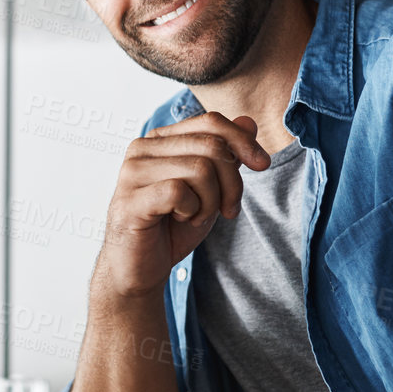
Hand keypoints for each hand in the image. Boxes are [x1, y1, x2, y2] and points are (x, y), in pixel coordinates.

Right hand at [95, 112, 270, 298]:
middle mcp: (142, 149)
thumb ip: (225, 155)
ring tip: (196, 217)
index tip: (262, 164)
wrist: (141, 269)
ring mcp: (132, 173)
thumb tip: (248, 123)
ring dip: (211, 202)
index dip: (242, 141)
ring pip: (200, 169)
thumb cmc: (171, 228)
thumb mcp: (209, 189)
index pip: (210, 122)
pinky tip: (180, 220)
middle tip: (227, 210)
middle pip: (211, 146)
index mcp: (159, 139)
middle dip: (232, 182)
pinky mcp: (130, 200)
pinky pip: (179, 192)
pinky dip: (191, 211)